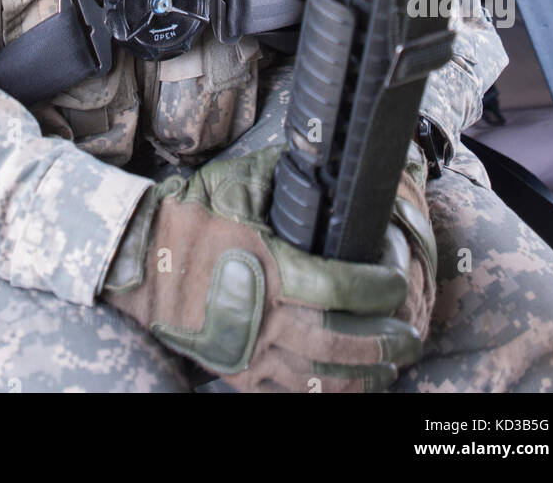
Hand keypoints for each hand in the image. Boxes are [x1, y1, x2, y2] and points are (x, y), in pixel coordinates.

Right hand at [102, 146, 436, 392]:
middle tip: (410, 333)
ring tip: (393, 362)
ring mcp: (250, 349)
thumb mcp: (239, 181)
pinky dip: (329, 393)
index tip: (396, 278)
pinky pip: (292, 393)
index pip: (339, 286)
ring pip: (321, 375)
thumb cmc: (194, 217)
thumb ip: (287, 174)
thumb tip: (332, 158)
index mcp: (267, 264)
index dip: (378, 287)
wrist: (142, 259)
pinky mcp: (240, 372)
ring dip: (365, 373)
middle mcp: (262, 313)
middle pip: (339, 339)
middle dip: (384, 340)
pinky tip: (353, 385)